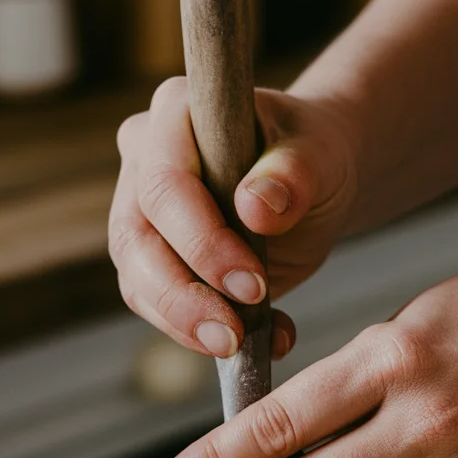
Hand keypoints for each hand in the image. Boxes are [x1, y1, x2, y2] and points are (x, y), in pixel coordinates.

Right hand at [109, 79, 357, 360]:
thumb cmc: (313, 156)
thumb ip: (294, 174)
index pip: (165, 183)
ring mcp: (137, 210)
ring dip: (184, 323)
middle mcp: (141, 158)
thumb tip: (255, 205)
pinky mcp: (148, 258)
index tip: (253, 283)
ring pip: (136, 278)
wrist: (310, 183)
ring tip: (239, 346)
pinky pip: (156, 304)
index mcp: (175, 112)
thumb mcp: (321, 155)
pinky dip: (199, 332)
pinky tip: (254, 341)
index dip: (202, 240)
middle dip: (184, 296)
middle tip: (234, 335)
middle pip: (136, 238)